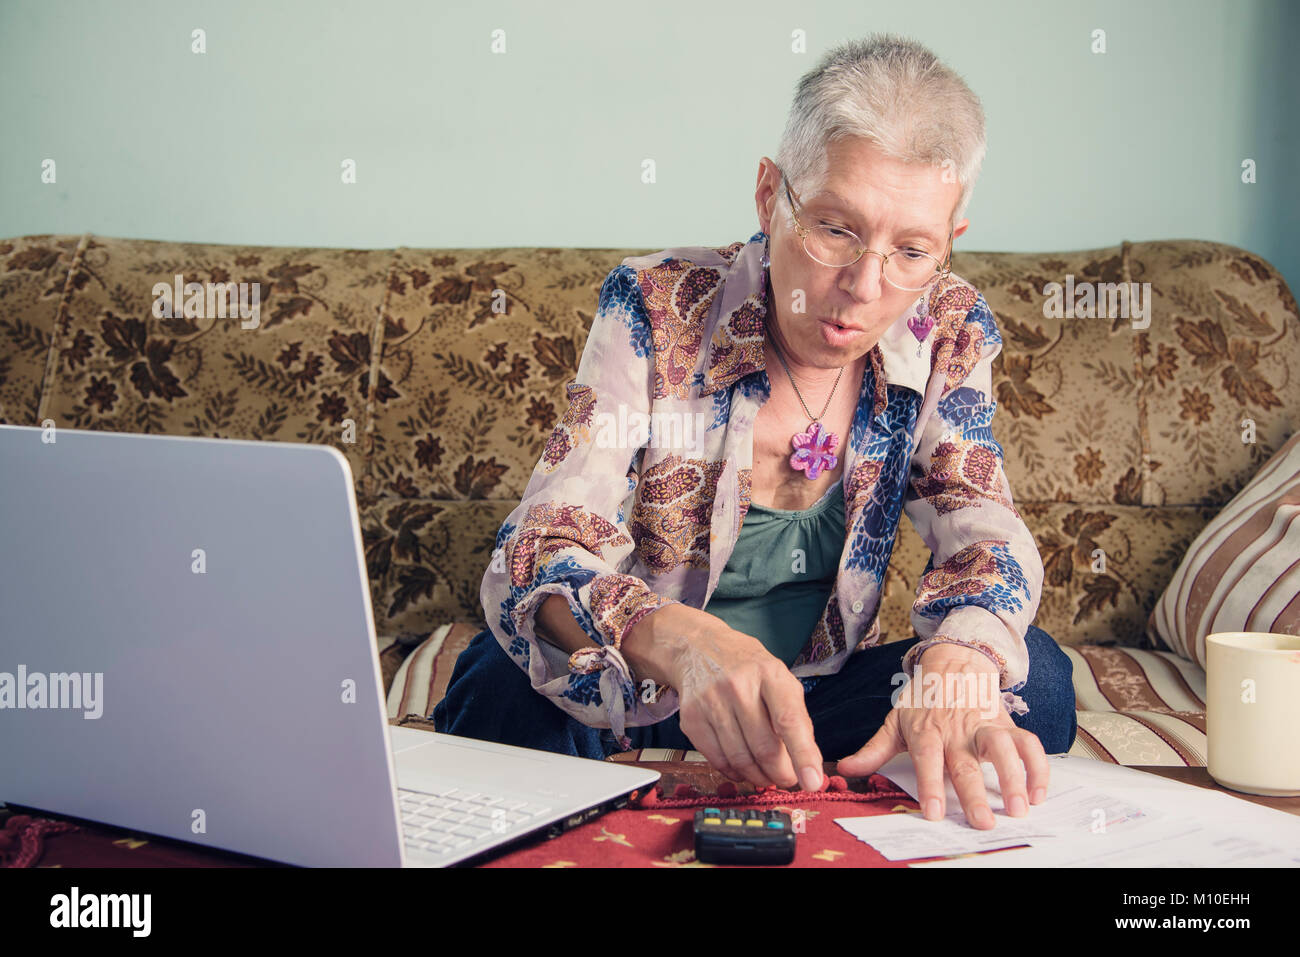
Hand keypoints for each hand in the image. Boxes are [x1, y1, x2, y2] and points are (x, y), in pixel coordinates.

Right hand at [670, 624, 824, 791]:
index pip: (789, 720)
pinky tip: (742, 768)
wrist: (698, 649)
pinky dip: (734, 772)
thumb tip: (809, 765)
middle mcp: (738, 686)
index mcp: (769, 674)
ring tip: (765, 776)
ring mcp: (711, 701)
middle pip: (764, 747)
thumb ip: (795, 718)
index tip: (813, 782)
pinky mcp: (691, 718)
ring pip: (740, 759)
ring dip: (758, 777)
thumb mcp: (779, 679)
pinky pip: (717, 759)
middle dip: (781, 774)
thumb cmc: (748, 669)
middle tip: (787, 780)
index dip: (803, 754)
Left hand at [835, 644, 1049, 828]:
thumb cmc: (923, 700)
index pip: (928, 759)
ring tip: (1020, 808)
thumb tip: (845, 770)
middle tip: (983, 822)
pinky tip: (1039, 792)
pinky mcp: (1007, 724)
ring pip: (1003, 748)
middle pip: (967, 763)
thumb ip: (873, 749)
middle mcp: (957, 730)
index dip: (930, 785)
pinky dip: (1038, 767)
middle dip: (975, 794)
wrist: (954, 663)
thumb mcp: (896, 721)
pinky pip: (1029, 744)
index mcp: (927, 731)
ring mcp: (984, 726)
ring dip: (1014, 778)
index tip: (933, 813)